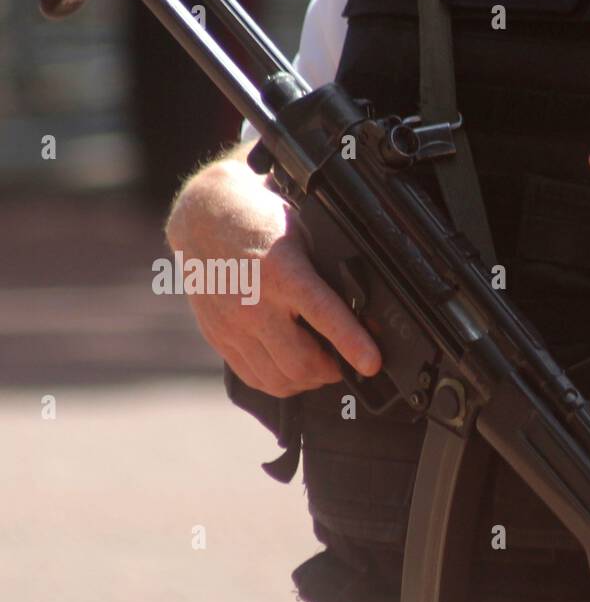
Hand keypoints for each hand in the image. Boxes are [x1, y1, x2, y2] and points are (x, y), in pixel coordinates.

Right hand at [165, 153, 380, 396]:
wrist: (204, 219)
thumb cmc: (263, 226)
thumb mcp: (304, 240)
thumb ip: (326, 277)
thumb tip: (364, 316)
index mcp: (282, 272)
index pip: (323, 314)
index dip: (351, 343)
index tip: (372, 364)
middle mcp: (254, 302)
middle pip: (300, 363)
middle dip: (332, 371)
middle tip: (344, 363)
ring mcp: (232, 324)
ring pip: (278, 379)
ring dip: (307, 381)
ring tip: (318, 366)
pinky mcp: (218, 338)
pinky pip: (254, 378)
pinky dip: (279, 381)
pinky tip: (290, 368)